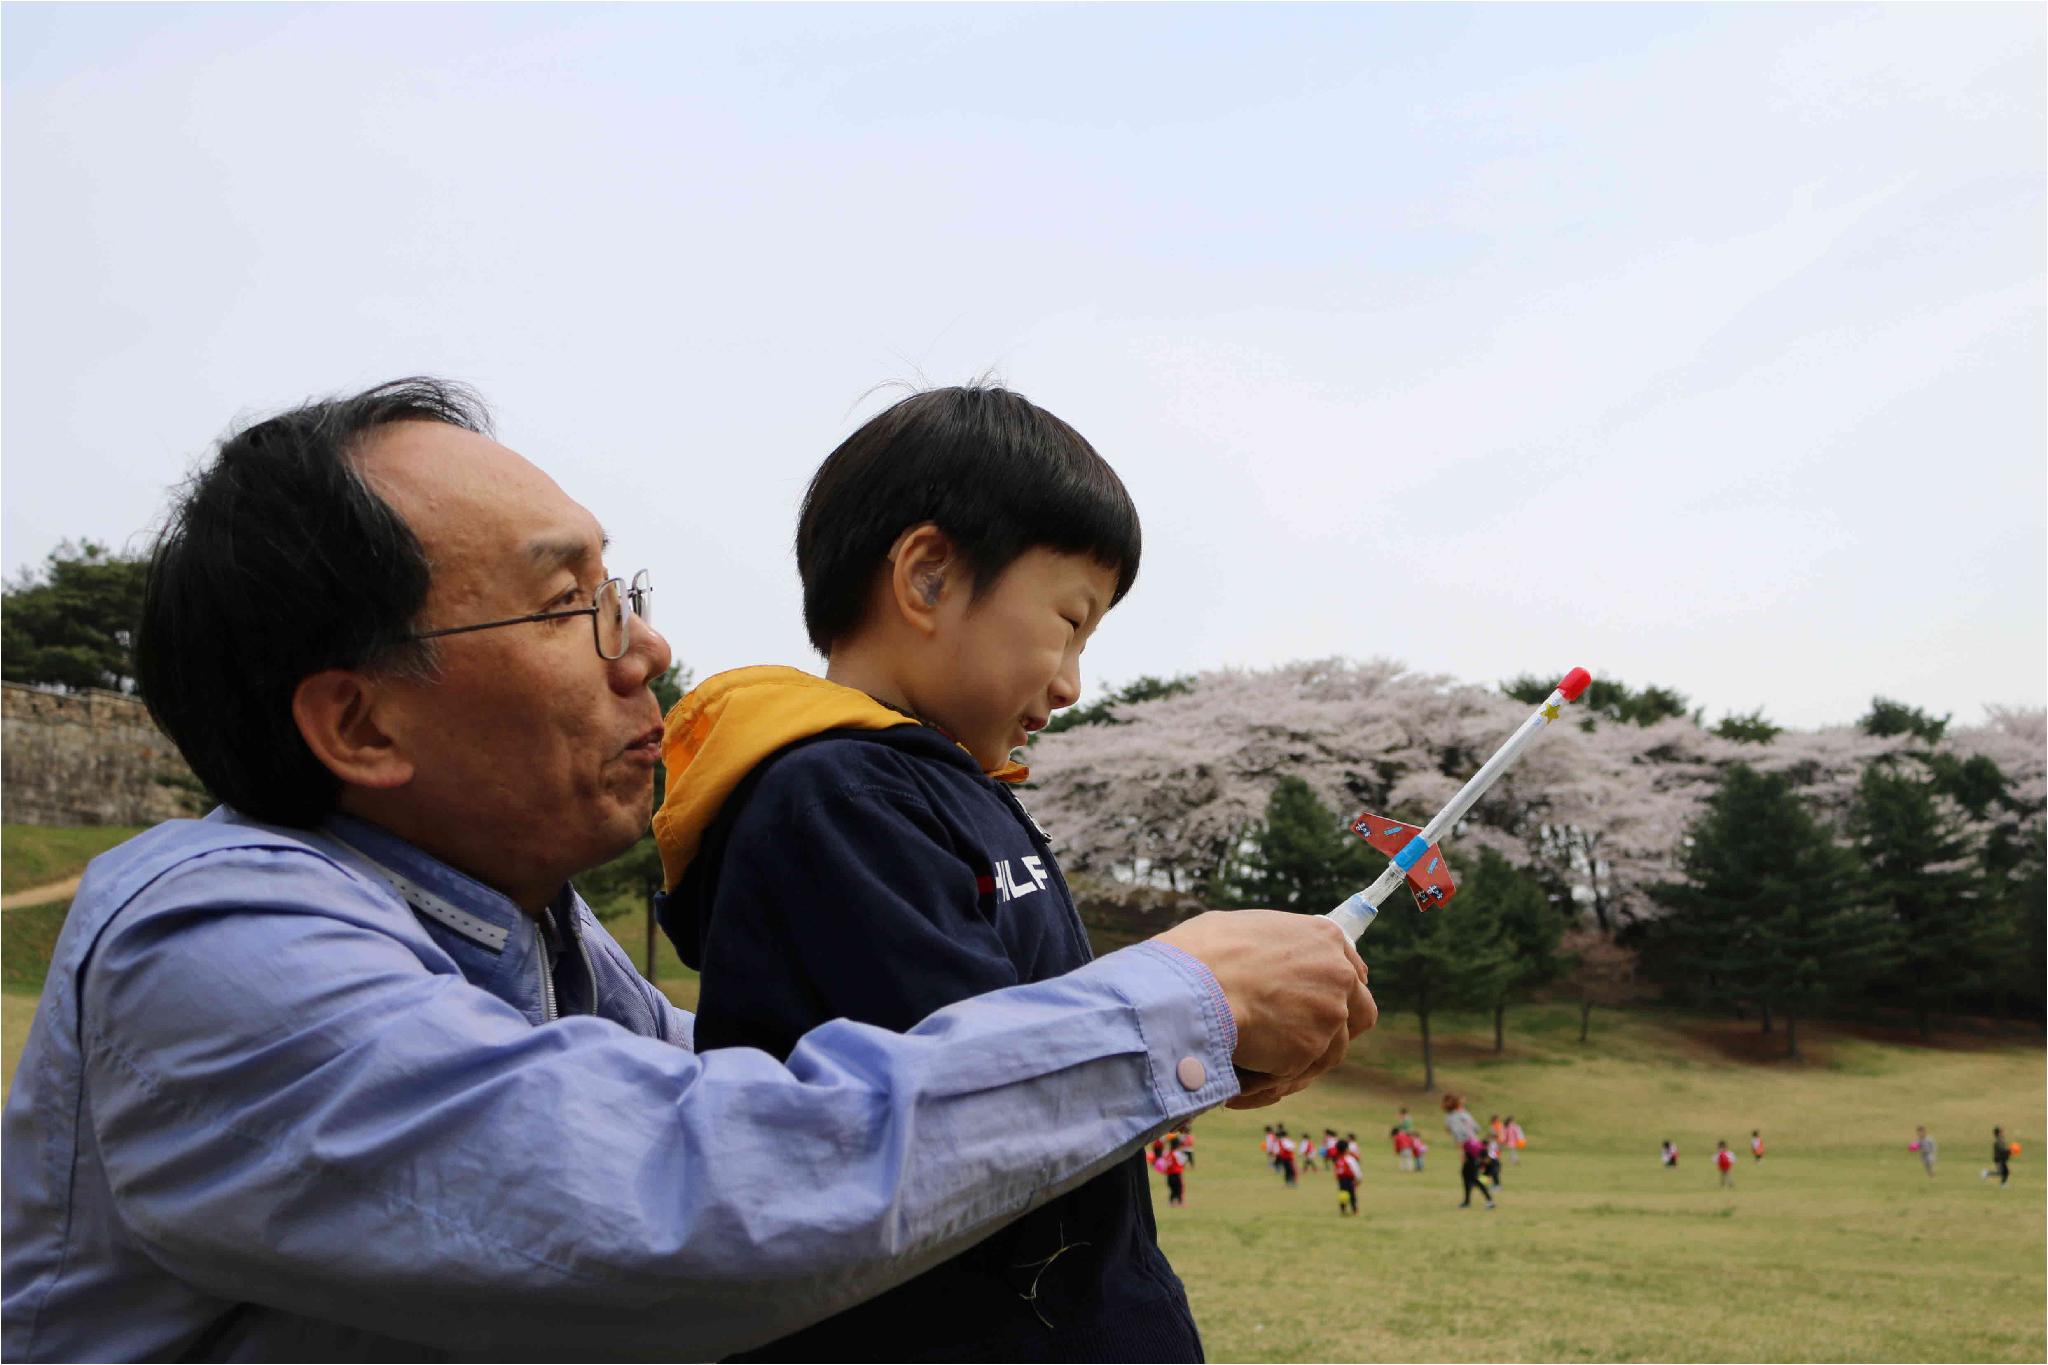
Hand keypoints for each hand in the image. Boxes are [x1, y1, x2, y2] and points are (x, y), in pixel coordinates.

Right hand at [1154, 909, 1374, 1109]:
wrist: (1187, 989)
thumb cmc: (1199, 954)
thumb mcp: (1242, 932)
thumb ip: (1272, 951)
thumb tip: (1264, 964)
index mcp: (1323, 936)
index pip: (1352, 970)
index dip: (1339, 993)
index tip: (1326, 1006)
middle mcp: (1337, 973)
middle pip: (1361, 1013)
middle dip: (1338, 1032)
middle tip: (1305, 1045)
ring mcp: (1329, 1014)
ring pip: (1330, 1053)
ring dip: (1295, 1064)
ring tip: (1251, 1073)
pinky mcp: (1311, 1051)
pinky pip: (1293, 1076)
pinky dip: (1267, 1084)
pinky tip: (1237, 1087)